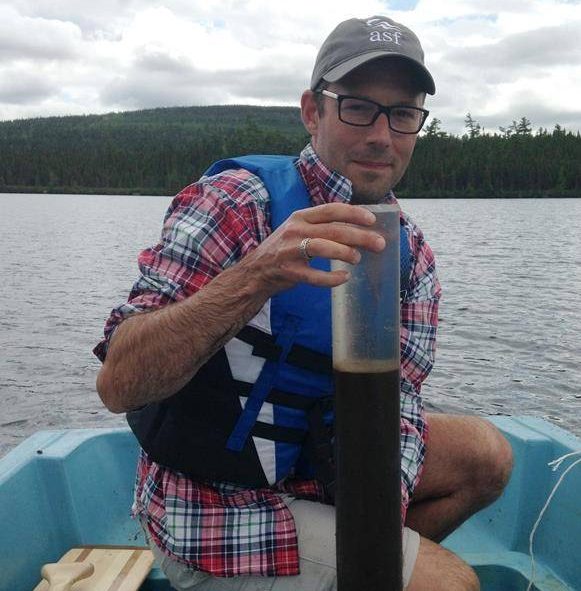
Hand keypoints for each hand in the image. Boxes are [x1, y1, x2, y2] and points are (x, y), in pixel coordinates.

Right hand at [244, 202, 385, 292]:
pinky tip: (343, 278)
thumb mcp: (298, 229)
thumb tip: (357, 228)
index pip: (331, 210)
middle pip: (334, 230)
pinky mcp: (289, 271)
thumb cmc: (283, 250)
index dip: (354, 214)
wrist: (255, 272)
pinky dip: (332, 278)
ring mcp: (291, 250)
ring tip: (358, 259)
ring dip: (346, 253)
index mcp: (300, 217)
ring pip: (324, 247)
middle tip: (379, 244)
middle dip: (360, 236)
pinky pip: (315, 276)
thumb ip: (321, 226)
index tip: (372, 220)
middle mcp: (295, 230)